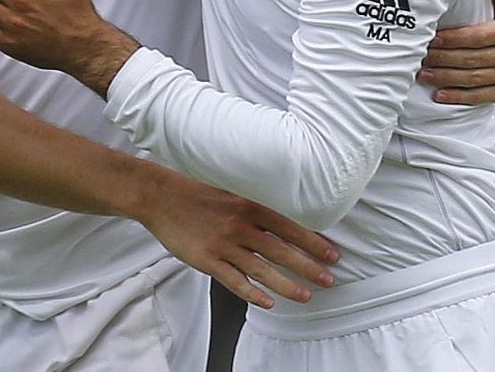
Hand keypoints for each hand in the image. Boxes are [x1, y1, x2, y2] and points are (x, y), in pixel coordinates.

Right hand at [139, 167, 337, 309]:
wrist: (162, 197)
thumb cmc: (197, 194)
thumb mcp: (231, 191)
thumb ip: (253, 207)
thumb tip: (279, 221)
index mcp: (248, 205)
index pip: (288, 227)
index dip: (312, 242)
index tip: (332, 254)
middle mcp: (240, 225)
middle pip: (280, 250)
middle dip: (308, 266)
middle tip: (329, 279)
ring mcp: (223, 244)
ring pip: (261, 269)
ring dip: (286, 285)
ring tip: (305, 296)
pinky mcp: (207, 260)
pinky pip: (233, 280)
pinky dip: (251, 292)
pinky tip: (267, 302)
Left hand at [418, 0, 494, 104]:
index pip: (481, 36)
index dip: (455, 39)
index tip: (434, 38)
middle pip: (474, 59)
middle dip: (444, 59)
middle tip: (422, 57)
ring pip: (474, 79)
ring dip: (446, 78)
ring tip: (424, 74)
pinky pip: (479, 97)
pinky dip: (457, 97)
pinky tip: (438, 94)